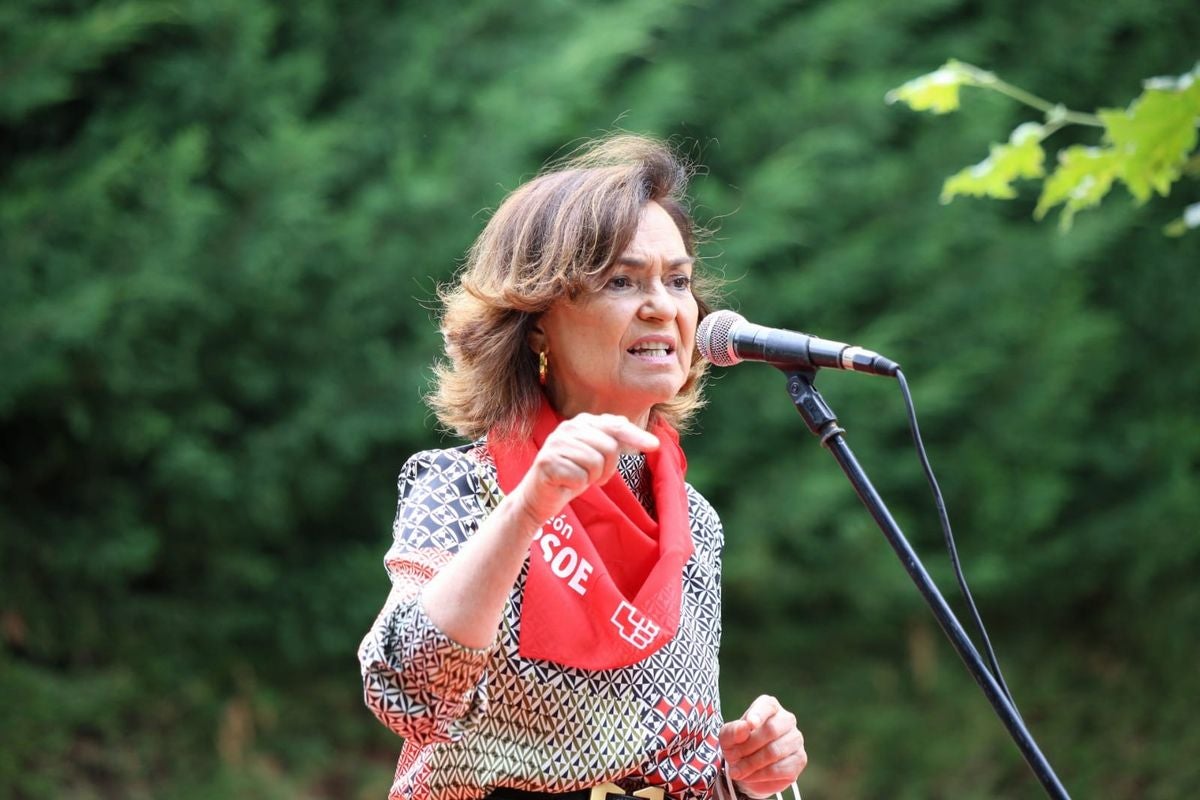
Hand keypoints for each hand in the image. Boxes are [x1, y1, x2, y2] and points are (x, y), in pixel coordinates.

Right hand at [512, 413, 658, 527]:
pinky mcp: (547, 462)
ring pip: (596, 462)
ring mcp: (556, 444)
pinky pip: (580, 477)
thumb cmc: (571, 476)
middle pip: (609, 447)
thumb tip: (640, 432)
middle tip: (593, 476)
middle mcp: (567, 428)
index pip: (615, 426)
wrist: (539, 498)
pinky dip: (577, 486)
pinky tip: (566, 484)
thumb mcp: (594, 456)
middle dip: (608, 468)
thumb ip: (612, 440)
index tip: (654, 445)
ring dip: (592, 478)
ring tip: (578, 479)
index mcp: (580, 422)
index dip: (636, 436)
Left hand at [720, 695, 806, 797]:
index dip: (759, 714)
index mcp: (768, 706)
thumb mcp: (727, 737)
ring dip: (753, 763)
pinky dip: (762, 775)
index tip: (750, 723)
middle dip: (748, 747)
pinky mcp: (800, 759)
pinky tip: (751, 776)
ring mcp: (796, 739)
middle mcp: (786, 719)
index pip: (767, 706)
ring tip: (738, 770)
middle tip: (732, 758)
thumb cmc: (737, 746)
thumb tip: (746, 726)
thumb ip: (734, 730)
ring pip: (775, 751)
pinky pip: (782, 768)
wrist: (747, 770)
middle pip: (771, 730)